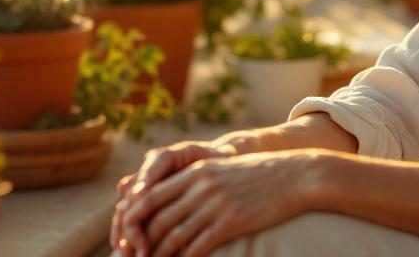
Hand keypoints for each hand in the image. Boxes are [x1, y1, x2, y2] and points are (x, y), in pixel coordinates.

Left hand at [121, 150, 322, 256]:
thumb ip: (195, 182)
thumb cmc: (256, 175)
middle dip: (140, 244)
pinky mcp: (230, 222)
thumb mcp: (220, 170)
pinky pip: (198, 246)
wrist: (292, 176)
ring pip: (173, 237)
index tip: (126, 237)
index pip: (150, 197)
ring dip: (158, 256)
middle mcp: (200, 186)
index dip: (133, 220)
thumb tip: (169, 201)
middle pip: (157, 220)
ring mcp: (214, 205)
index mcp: (194, 171)